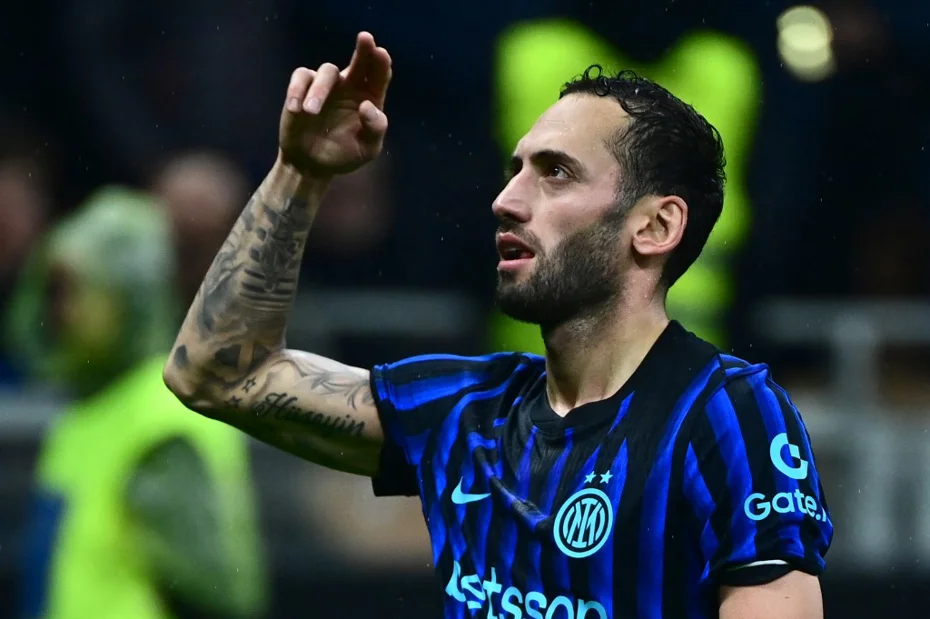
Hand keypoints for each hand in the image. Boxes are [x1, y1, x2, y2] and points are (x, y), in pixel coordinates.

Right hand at [279, 32, 391, 176]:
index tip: (381, 54)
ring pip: (326, 71)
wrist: (312, 165)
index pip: (379, 76)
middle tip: (365, 39)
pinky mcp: (303, 88)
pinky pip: (301, 78)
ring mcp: (327, 86)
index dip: (381, 63)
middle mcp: (350, 86)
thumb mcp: (366, 150)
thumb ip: (374, 130)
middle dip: (363, 49)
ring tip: (311, 113)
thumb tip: (368, 106)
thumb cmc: (344, 155)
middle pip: (359, 61)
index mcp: (370, 98)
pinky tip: (295, 109)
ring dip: (319, 90)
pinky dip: (297, 90)